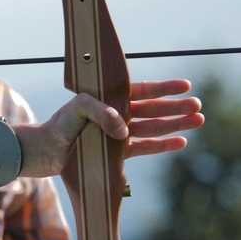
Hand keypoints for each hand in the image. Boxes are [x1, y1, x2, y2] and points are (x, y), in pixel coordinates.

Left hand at [15, 79, 202, 176]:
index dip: (163, 88)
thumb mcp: (77, 109)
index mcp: (106, 99)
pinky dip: (161, 146)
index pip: (140, 91)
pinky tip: (179, 143)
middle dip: (175, 108)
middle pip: (151, 109)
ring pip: (151, 128)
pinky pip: (142, 147)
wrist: (42, 153)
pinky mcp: (114, 153)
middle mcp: (114, 115)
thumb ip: (100, 111)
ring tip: (197, 122)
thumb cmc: (57, 127)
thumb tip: (124, 129)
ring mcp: (115, 134)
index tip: (185, 86)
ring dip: (174, 125)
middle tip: (198, 107)